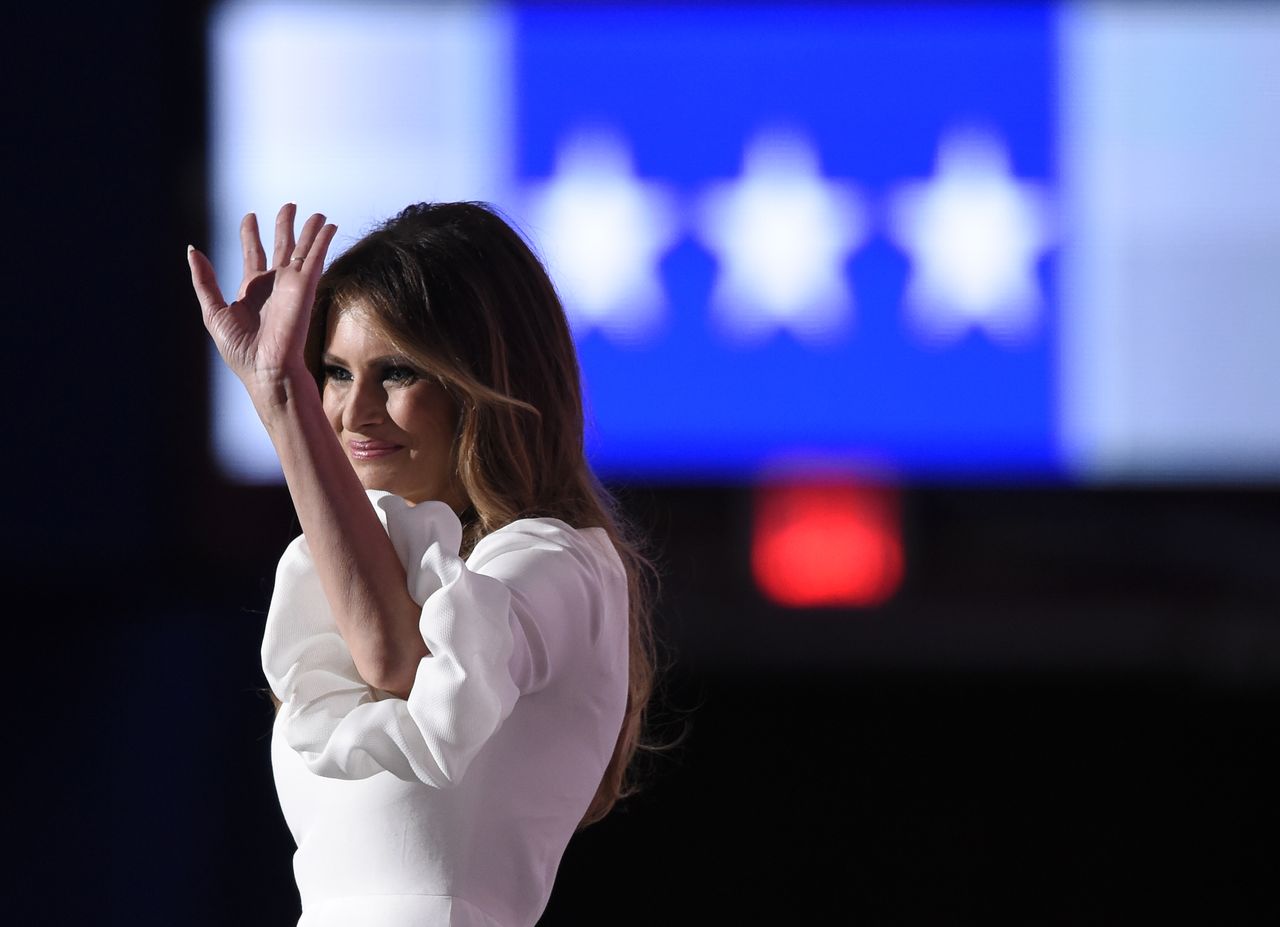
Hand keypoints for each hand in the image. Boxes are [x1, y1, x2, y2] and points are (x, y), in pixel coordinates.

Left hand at [188, 203, 337, 400]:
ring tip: (317, 214)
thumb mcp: (213, 312)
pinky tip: (330, 227)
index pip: (253, 254)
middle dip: (285, 225)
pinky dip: (323, 241)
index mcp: (252, 290)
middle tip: (290, 206)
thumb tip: (193, 250)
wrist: (268, 369)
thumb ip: (204, 281)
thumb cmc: (241, 351)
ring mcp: (292, 285)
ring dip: (311, 231)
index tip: (250, 217)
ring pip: (303, 249)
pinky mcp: (306, 287)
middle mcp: (274, 284)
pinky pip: (316, 258)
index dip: (251, 234)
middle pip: (282, 246)